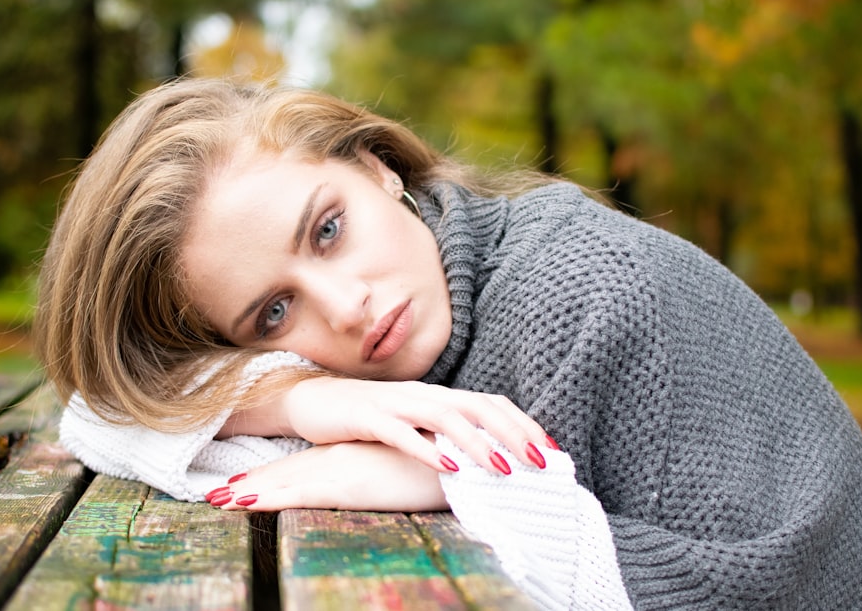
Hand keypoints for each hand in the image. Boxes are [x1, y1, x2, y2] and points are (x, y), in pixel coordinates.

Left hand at [205, 441, 447, 511]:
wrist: (464, 455)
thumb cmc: (448, 464)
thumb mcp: (415, 469)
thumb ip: (399, 470)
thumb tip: (398, 479)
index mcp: (358, 454)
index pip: (310, 465)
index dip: (279, 475)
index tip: (249, 485)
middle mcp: (343, 457)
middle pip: (290, 470)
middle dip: (255, 483)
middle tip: (216, 496)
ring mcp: (340, 469)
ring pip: (286, 479)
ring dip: (251, 490)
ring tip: (216, 500)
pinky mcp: (345, 482)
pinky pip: (297, 492)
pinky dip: (266, 497)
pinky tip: (240, 503)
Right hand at [225, 377, 556, 474]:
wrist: (310, 399)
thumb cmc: (366, 416)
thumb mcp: (411, 423)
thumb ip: (443, 433)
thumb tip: (484, 457)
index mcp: (436, 395)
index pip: (489, 402)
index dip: (522, 422)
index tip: (550, 449)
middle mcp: (421, 394)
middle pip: (476, 406)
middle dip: (512, 432)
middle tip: (539, 460)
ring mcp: (394, 403)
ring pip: (444, 417)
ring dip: (476, 443)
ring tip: (501, 467)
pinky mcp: (366, 417)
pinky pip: (400, 432)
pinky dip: (426, 447)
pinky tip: (446, 466)